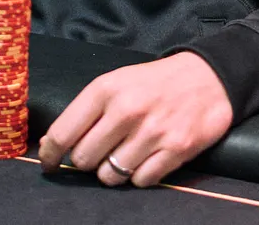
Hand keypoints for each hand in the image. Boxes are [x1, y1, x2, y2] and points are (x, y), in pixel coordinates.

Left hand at [36, 52, 233, 187]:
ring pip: (110, 176)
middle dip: (88, 160)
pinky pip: (141, 181)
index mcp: (106, 90)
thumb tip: (51, 144)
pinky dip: (140, 175)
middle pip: (84, 160)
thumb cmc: (154, 82)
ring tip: (126, 153)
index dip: (50, 154)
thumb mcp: (116, 83)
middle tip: (101, 150)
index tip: (49, 162)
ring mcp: (152, 132)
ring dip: (114, 171)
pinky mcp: (176, 150)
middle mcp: (127, 110)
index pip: (63, 134)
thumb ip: (85, 112)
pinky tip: (147, 157)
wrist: (209, 76)